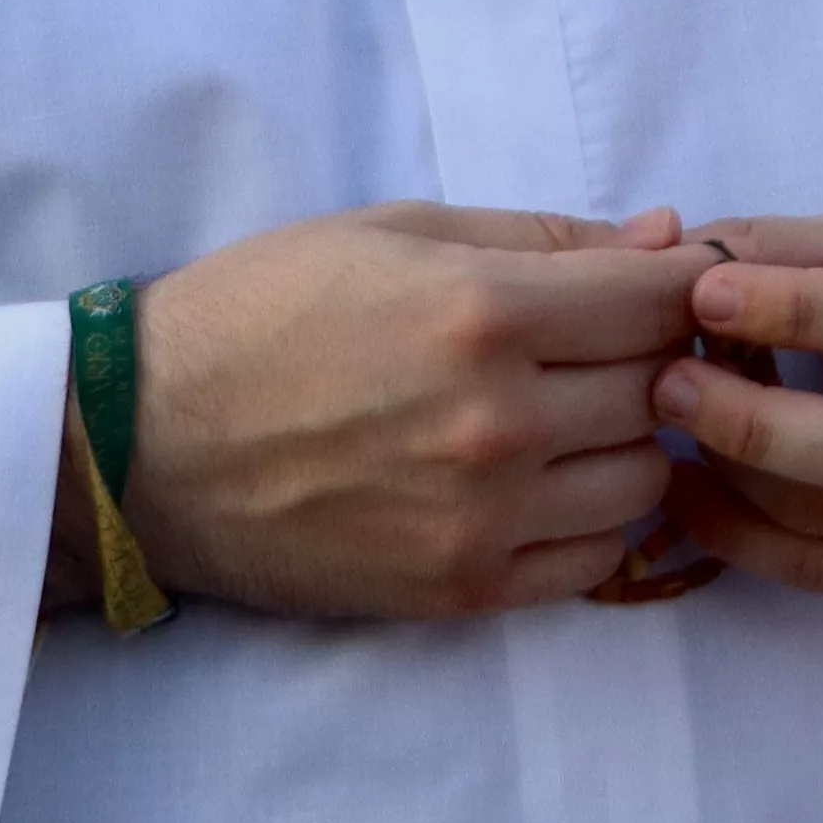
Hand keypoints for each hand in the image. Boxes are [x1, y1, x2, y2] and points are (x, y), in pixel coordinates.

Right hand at [108, 202, 710, 622]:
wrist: (144, 442)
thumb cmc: (264, 311)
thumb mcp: (397, 233)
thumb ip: (543, 237)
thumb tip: (666, 237)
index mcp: (483, 311)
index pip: (661, 298)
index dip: (677, 284)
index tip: (660, 284)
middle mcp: (498, 419)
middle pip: (663, 387)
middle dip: (654, 357)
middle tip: (609, 346)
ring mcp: (483, 515)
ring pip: (644, 479)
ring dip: (629, 441)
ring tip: (574, 415)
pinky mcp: (459, 589)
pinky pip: (593, 561)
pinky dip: (592, 520)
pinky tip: (544, 484)